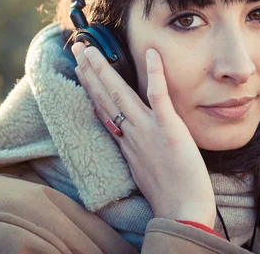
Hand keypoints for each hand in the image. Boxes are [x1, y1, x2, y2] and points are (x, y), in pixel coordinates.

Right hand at [72, 42, 215, 226]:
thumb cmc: (170, 196)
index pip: (103, 109)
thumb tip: (129, 141)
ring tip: (91, 49)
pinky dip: (155, 73)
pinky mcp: (169, 128)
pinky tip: (151, 52)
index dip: (91, 87)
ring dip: (104, 69)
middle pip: (105, 96)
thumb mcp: (145, 171)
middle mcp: (131, 133)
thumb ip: (136, 151)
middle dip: (89, 71)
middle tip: (77, 47)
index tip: (80, 70)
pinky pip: (159, 96)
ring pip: (121, 93)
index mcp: (126, 143)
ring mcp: (148, 129)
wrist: (182, 212)